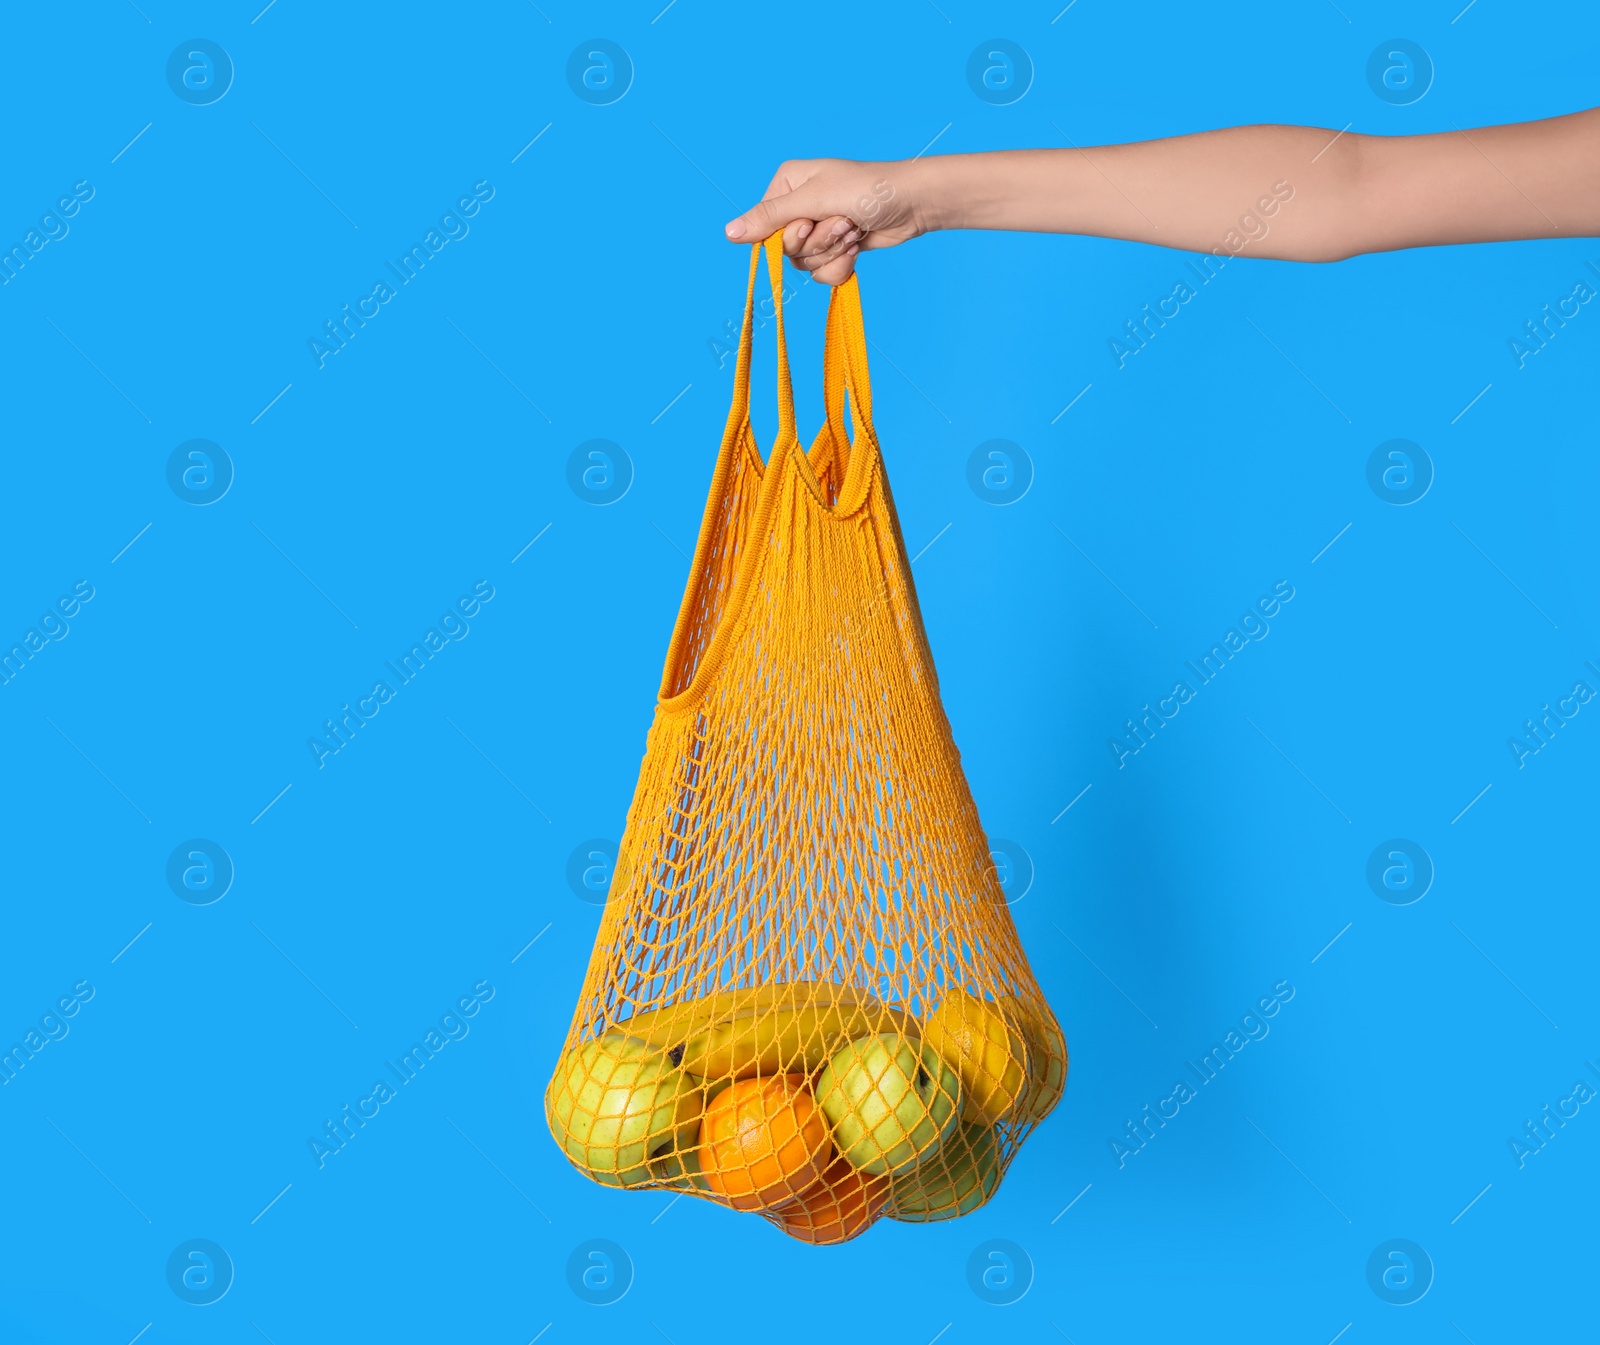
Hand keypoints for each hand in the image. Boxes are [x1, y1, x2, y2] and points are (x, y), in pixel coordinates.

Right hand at [724, 158, 926, 284]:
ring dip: (833, 252)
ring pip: (805, 265)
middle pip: (786, 250)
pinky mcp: (834, 248)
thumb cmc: (867, 189)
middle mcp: (798, 206)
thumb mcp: (813, 200)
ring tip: (853, 230)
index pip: (764, 228)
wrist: (911, 204)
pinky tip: (857, 247)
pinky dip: (842, 266)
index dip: (788, 236)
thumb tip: (728, 233)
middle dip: (817, 243)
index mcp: (787, 184)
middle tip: (842, 222)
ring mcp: (817, 229)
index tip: (809, 223)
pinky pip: (822, 274)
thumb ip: (770, 218)